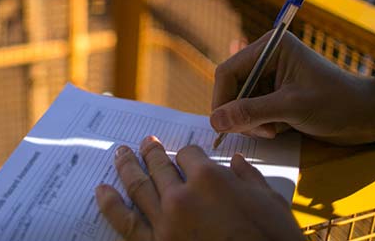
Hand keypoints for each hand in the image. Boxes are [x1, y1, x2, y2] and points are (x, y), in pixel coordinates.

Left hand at [95, 136, 303, 240]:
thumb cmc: (273, 239)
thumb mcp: (271, 203)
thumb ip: (249, 178)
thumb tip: (237, 162)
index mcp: (211, 179)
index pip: (190, 155)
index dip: (189, 153)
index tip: (186, 155)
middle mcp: (182, 196)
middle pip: (160, 166)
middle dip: (151, 152)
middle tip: (144, 143)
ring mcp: (164, 222)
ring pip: (138, 187)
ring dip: (126, 167)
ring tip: (120, 154)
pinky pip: (125, 222)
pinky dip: (110, 204)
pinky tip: (102, 191)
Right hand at [210, 31, 374, 144]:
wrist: (369, 116)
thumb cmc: (335, 103)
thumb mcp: (291, 108)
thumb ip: (250, 113)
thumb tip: (215, 121)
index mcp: (271, 48)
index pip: (228, 71)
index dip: (222, 99)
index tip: (224, 125)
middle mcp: (268, 59)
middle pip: (232, 89)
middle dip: (240, 113)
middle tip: (260, 131)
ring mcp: (272, 78)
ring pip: (241, 103)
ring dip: (252, 122)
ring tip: (274, 131)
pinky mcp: (277, 95)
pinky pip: (253, 111)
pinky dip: (261, 125)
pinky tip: (280, 129)